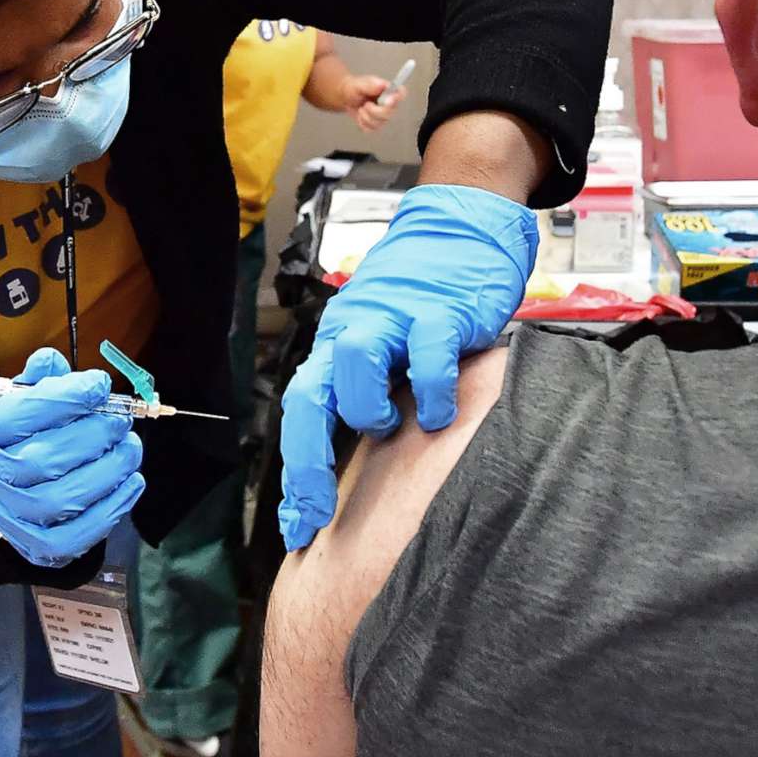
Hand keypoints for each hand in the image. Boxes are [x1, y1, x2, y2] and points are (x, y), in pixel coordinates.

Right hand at [0, 348, 144, 568]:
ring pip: (66, 498)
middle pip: (45, 459)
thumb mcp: (13, 402)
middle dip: (95, 434)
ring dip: (111, 469)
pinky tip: (130, 482)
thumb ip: (38, 380)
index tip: (99, 385)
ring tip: (130, 448)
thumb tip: (52, 362)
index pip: (19, 413)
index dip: (67, 398)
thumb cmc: (12, 441)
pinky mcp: (39, 547)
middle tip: (121, 420)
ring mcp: (13, 518)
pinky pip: (80, 534)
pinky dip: (114, 506)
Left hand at [276, 185, 535, 549]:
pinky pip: (428, 353)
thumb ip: (371, 393)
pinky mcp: (441, 310)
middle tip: (317, 512)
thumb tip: (357, 465)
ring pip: (354, 362)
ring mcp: (395, 316)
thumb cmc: (425, 299)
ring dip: (367, 408)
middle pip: (309, 394)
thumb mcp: (387, 346)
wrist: (461, 229)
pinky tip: (440, 413)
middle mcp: (354, 330)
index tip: (298, 528)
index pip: (301, 411)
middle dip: (306, 463)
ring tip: (391, 425)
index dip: (296, 473)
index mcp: (336, 345)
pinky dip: (432, 390)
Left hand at [346, 74, 399, 133]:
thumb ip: (371, 85)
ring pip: (379, 123)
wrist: (346, 97)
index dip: (397, 98)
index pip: (401, 94)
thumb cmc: (355, 88)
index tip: (387, 101)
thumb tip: (382, 85)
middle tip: (366, 104)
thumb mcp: (360, 84)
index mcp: (388, 91)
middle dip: (374, 111)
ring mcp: (383, 115)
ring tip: (362, 108)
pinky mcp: (376, 124)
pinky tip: (360, 116)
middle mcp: (389, 104)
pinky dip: (362, 123)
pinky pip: (371, 129)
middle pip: (389, 113)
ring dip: (366, 116)